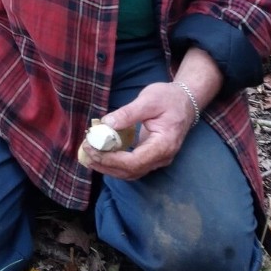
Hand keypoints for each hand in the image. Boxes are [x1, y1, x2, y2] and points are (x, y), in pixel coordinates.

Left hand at [79, 81, 197, 180]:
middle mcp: (163, 157)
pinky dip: (114, 163)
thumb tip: (105, 124)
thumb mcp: (148, 99)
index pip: (135, 162)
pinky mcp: (151, 156)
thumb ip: (128, 113)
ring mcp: (158, 159)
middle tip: (85, 151)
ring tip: (88, 156)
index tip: (92, 148)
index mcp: (164, 144)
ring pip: (130, 172)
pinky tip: (100, 154)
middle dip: (105, 164)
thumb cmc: (169, 98)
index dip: (111, 159)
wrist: (185, 101)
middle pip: (131, 171)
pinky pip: (131, 165)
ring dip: (108, 167)